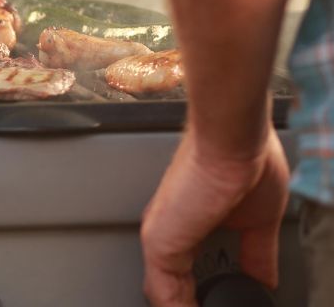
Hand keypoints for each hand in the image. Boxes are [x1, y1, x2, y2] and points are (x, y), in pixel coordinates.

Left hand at [142, 126, 288, 305]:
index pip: (185, 272)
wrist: (233, 136)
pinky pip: (164, 294)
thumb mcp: (259, 220)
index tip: (216, 303)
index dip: (199, 296)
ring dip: (183, 306)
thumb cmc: (245, 157)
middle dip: (188, 302)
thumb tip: (263, 280)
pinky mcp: (161, 241)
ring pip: (164, 293)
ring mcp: (163, 235)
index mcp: (190, 222)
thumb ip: (256, 254)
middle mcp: (170, 228)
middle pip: (170, 285)